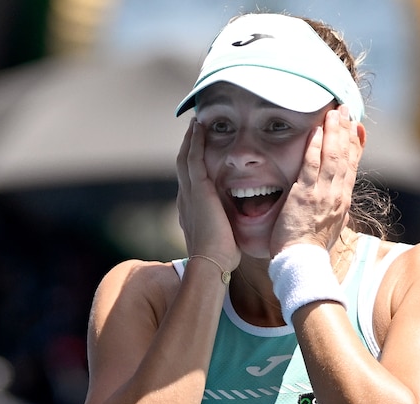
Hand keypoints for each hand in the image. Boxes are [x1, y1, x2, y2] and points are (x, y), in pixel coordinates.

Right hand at [176, 119, 240, 269]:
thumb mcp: (222, 237)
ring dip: (190, 139)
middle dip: (188, 147)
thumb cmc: (221, 256)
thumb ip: (226, 226)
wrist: (211, 263)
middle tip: (194, 130)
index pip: (190, 181)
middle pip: (183, 165)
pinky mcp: (197, 189)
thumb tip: (236, 225)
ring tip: (196, 123)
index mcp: (190, 210)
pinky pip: (192, 158)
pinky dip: (194, 141)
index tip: (200, 154)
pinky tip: (199, 127)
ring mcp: (188, 193)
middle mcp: (185, 198)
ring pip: (185, 158)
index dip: (194, 165)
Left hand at [270, 105, 361, 255]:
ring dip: (333, 132)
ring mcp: (322, 193)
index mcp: (344, 201)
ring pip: (332, 156)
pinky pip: (311, 165)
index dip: (356, 144)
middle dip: (346, 130)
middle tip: (345, 110)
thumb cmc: (312, 249)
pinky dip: (314, 147)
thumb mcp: (332, 228)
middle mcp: (338, 194)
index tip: (357, 127)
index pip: (353, 166)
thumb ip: (336, 211)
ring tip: (334, 113)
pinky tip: (316, 131)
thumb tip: (341, 205)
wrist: (304, 263)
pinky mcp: (304, 194)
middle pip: (346, 156)